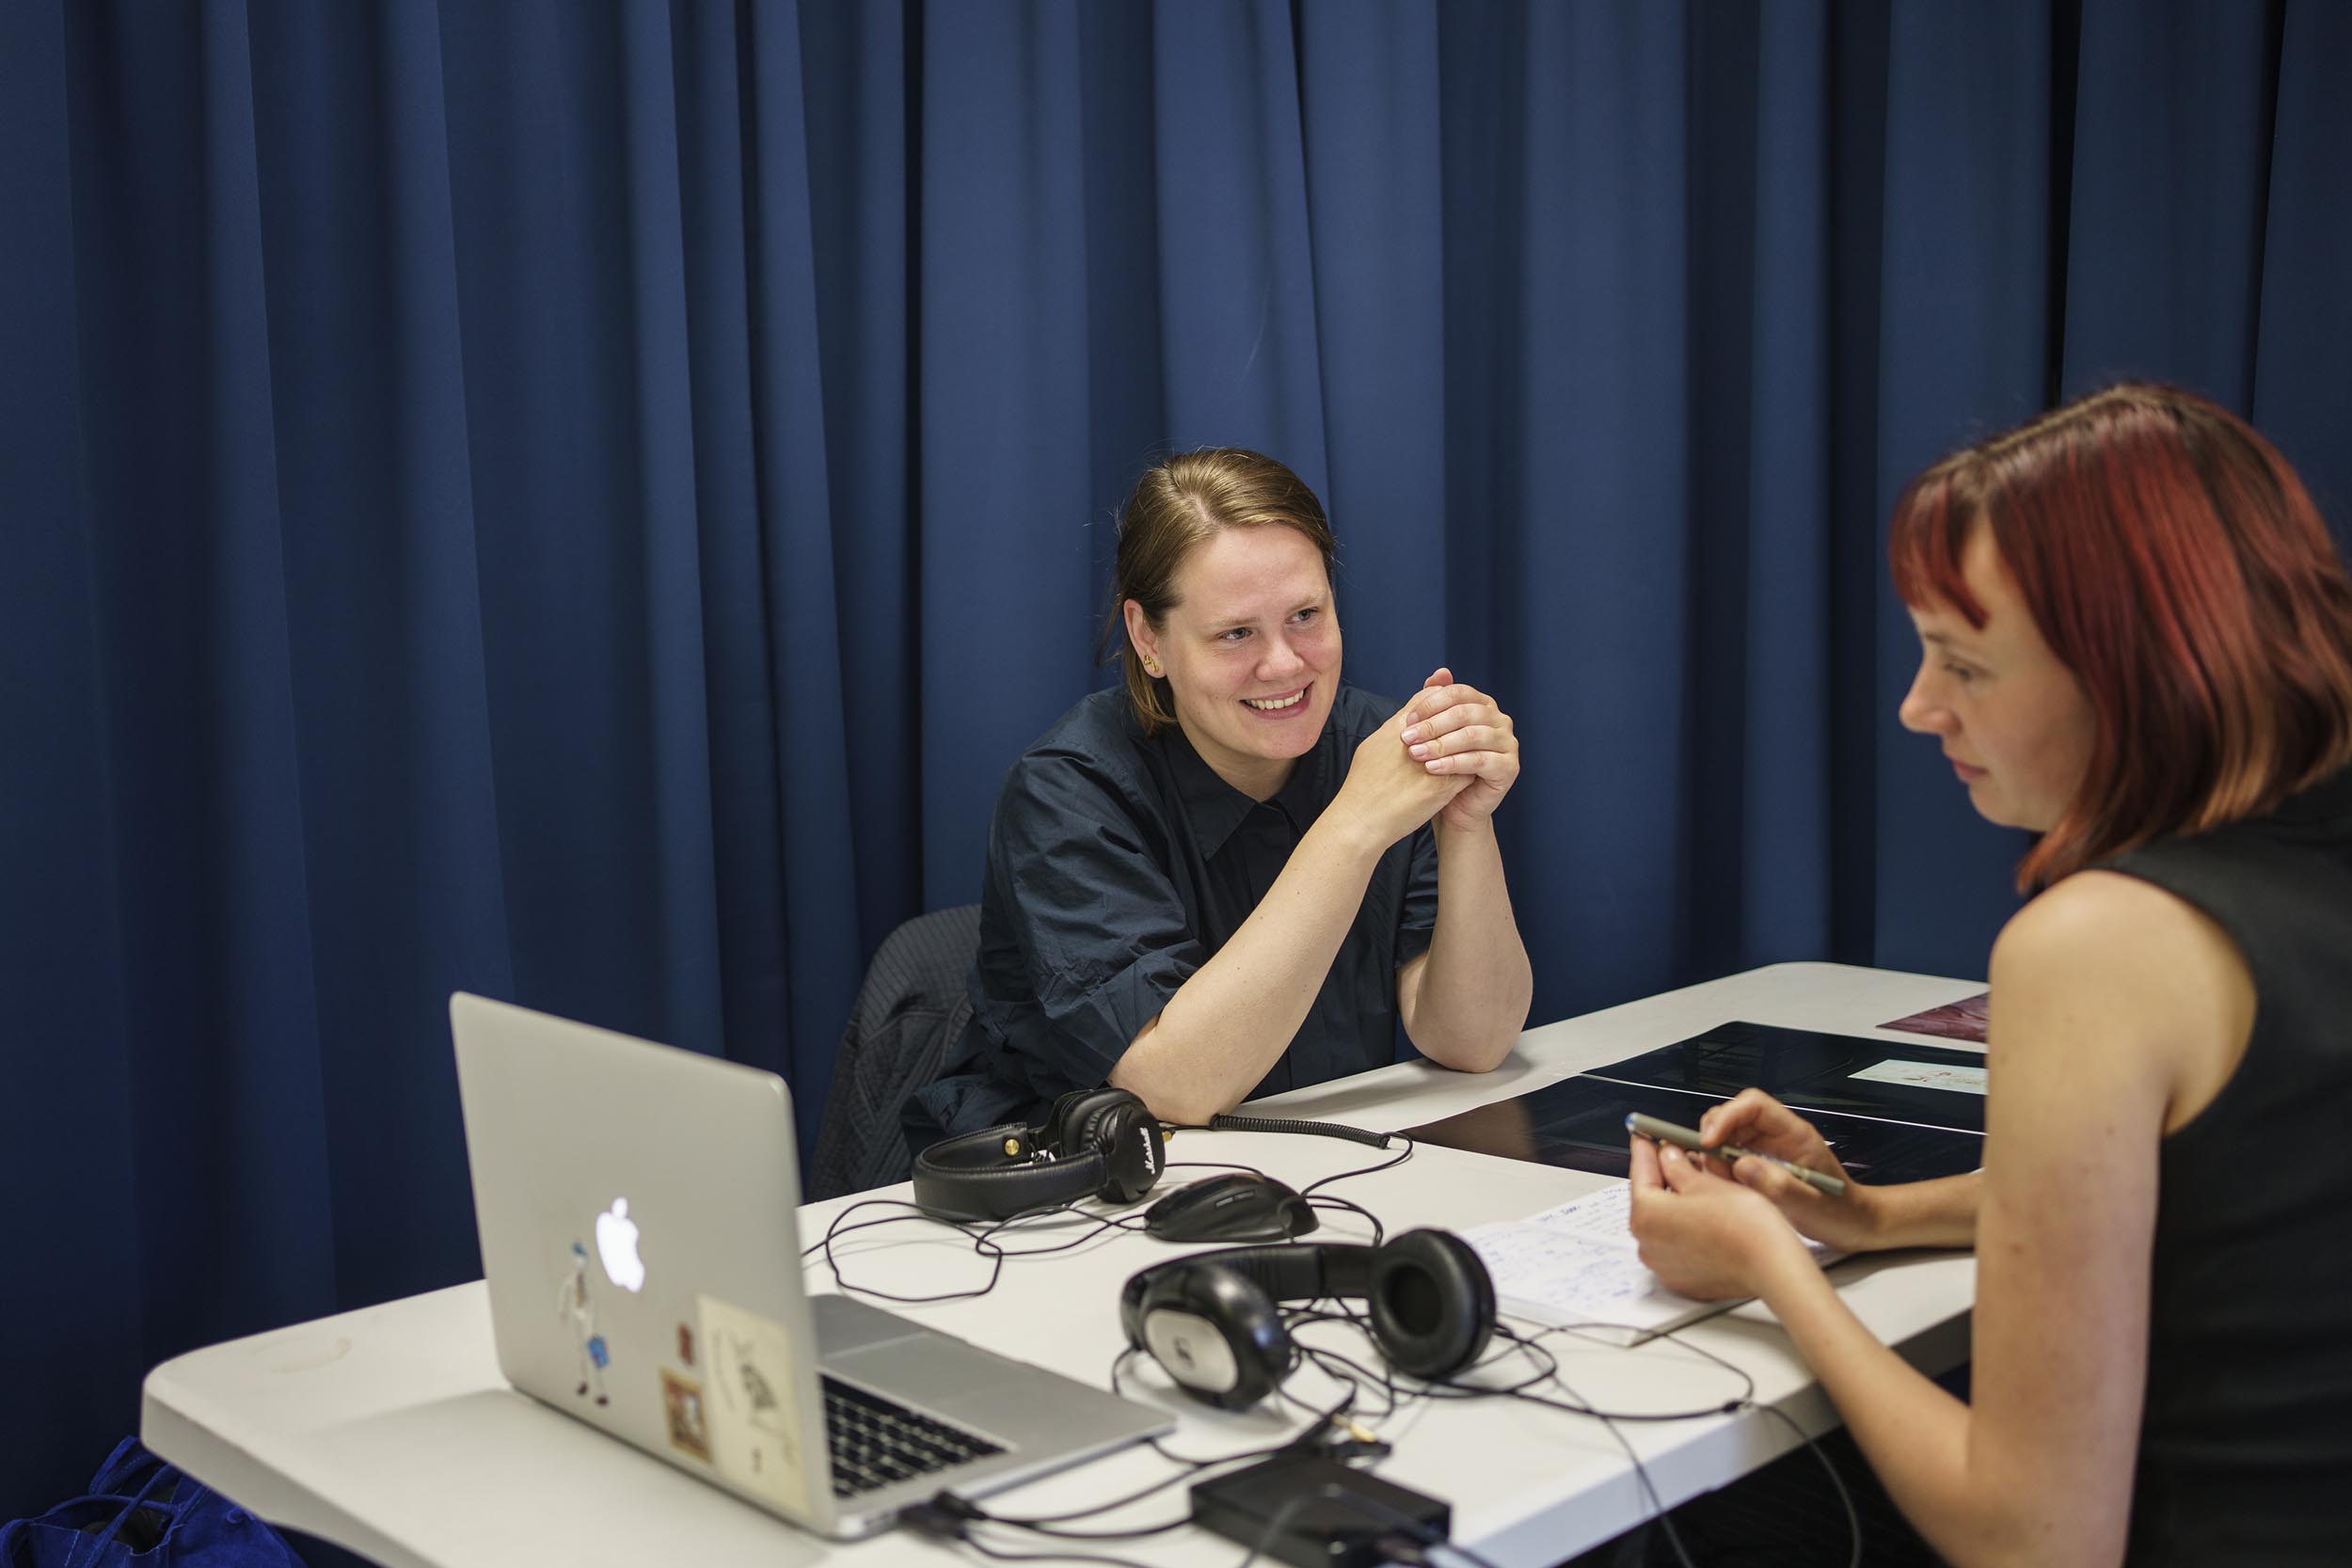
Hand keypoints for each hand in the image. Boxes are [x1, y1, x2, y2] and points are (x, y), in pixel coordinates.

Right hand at [1334, 696, 1471, 849]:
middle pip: (1450, 717)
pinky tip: (1468, 773)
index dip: (1440, 701)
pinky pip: (1468, 770)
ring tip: (1470, 749)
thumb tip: (1409, 721)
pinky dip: (1470, 769)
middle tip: (1466, 727)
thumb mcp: (1372, 747)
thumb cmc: (1362, 786)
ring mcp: (1432, 762)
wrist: (1361, 819)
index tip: (1447, 709)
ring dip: (1468, 744)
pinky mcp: (1442, 786)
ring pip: (1464, 742)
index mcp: (1397, 727)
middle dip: (1460, 720)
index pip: (1428, 699)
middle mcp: (1417, 740)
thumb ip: (1392, 730)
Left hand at [1399, 669, 1518, 830]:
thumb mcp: (1435, 733)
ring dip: (1440, 744)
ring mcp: (1508, 743)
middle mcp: (1500, 720)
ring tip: (1416, 754)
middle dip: (1432, 725)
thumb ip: (1436, 703)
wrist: (1453, 807)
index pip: (1457, 693)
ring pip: (1472, 736)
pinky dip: (1453, 763)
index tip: (1406, 720)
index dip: (1430, 704)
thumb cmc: (1442, 767)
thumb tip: (1441, 671)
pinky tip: (1432, 769)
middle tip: (1406, 738)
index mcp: (1483, 705)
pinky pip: (1480, 761)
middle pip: (1465, 713)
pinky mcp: (1510, 768)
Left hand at [1626, 1135, 1808, 1300]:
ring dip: (1674, 1202)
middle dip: (1662, 1175)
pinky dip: (1684, 1227)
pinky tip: (1702, 1214)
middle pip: (1649, 1199)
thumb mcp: (1705, 1182)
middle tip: (1674, 1155)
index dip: (1645, 1149)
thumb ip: (1677, 1167)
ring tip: (1694, 1182)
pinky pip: (1675, 1244)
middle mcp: (1647, 1244)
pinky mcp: (1682, 1279)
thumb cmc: (1743, 1226)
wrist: (1772, 1268)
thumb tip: (1667, 1156)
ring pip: (1663, 1223)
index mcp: (1646, 1215)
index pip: (1639, 1172)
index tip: (1645, 1135)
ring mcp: (1663, 1265)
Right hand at [1696, 1089, 1878, 1252]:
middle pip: (1734, 1115)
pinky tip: (1729, 1188)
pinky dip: (1721, 1170)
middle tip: (1712, 1167)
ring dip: (1716, 1156)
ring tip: (1724, 1182)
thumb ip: (1778, 1185)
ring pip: (1727, 1135)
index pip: (1754, 1105)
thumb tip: (1739, 1165)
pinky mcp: (1760, 1164)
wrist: (1854, 1224)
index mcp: (1795, 1134)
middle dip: (1714, 1136)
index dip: (1727, 1116)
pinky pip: (1730, 1156)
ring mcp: (1768, 1149)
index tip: (1709, 1141)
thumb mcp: (1811, 1204)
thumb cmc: (1841, 1212)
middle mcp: (1779, 1136)